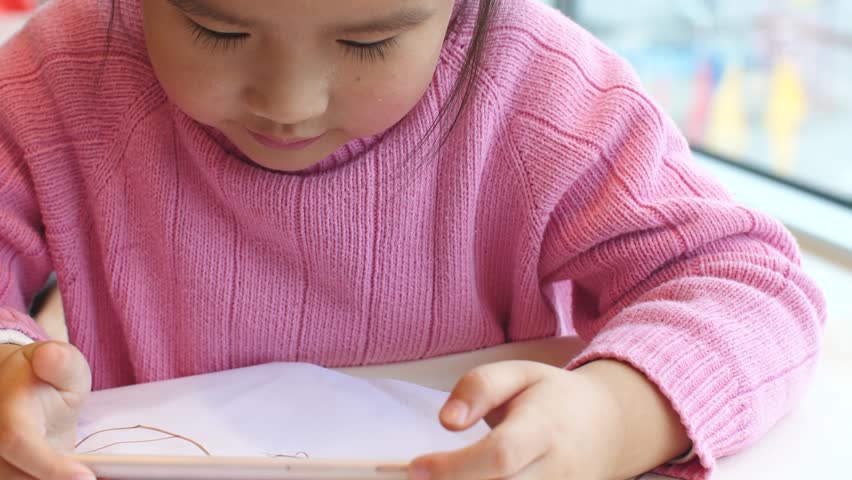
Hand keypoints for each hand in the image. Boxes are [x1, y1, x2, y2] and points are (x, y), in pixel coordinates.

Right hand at [0, 341, 94, 479]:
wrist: (23, 391)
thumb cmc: (49, 377)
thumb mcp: (65, 364)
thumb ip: (63, 363)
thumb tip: (50, 355)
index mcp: (6, 407)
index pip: (17, 440)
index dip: (49, 466)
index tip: (84, 477)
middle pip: (15, 474)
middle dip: (54, 477)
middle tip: (89, 474)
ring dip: (48, 478)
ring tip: (75, 469)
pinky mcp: (1, 468)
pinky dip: (44, 478)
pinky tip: (64, 472)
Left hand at [411, 360, 689, 479]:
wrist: (610, 426)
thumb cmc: (553, 398)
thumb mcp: (518, 373)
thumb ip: (479, 387)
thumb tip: (446, 421)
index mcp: (545, 427)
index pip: (501, 455)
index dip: (455, 468)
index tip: (416, 465)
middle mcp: (558, 469)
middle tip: (424, 477)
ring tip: (446, 477)